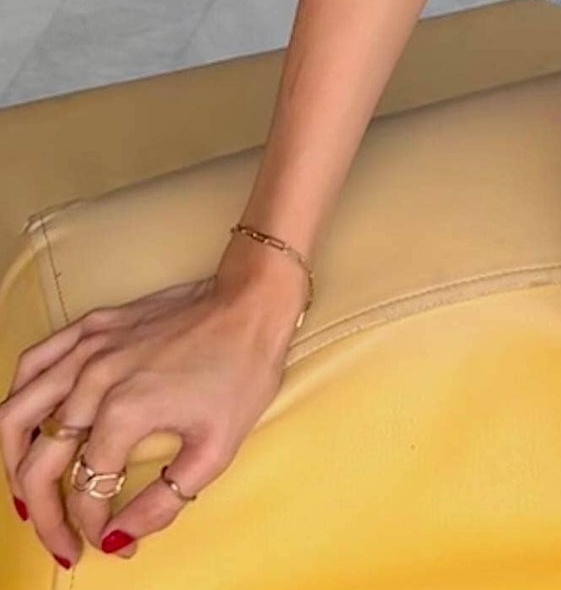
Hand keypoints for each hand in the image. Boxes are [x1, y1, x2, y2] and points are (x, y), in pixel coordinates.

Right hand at [2, 267, 300, 567]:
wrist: (253, 300)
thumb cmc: (242, 370)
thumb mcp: (217, 449)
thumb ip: (164, 502)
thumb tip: (119, 537)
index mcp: (124, 413)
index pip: (86, 491)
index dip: (94, 528)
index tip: (112, 543)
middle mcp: (93, 381)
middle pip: (38, 464)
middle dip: (45, 516)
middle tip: (62, 544)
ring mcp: (87, 348)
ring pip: (17, 414)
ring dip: (13, 463)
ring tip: (28, 496)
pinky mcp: (91, 325)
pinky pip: (33, 361)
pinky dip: (17, 399)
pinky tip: (27, 425)